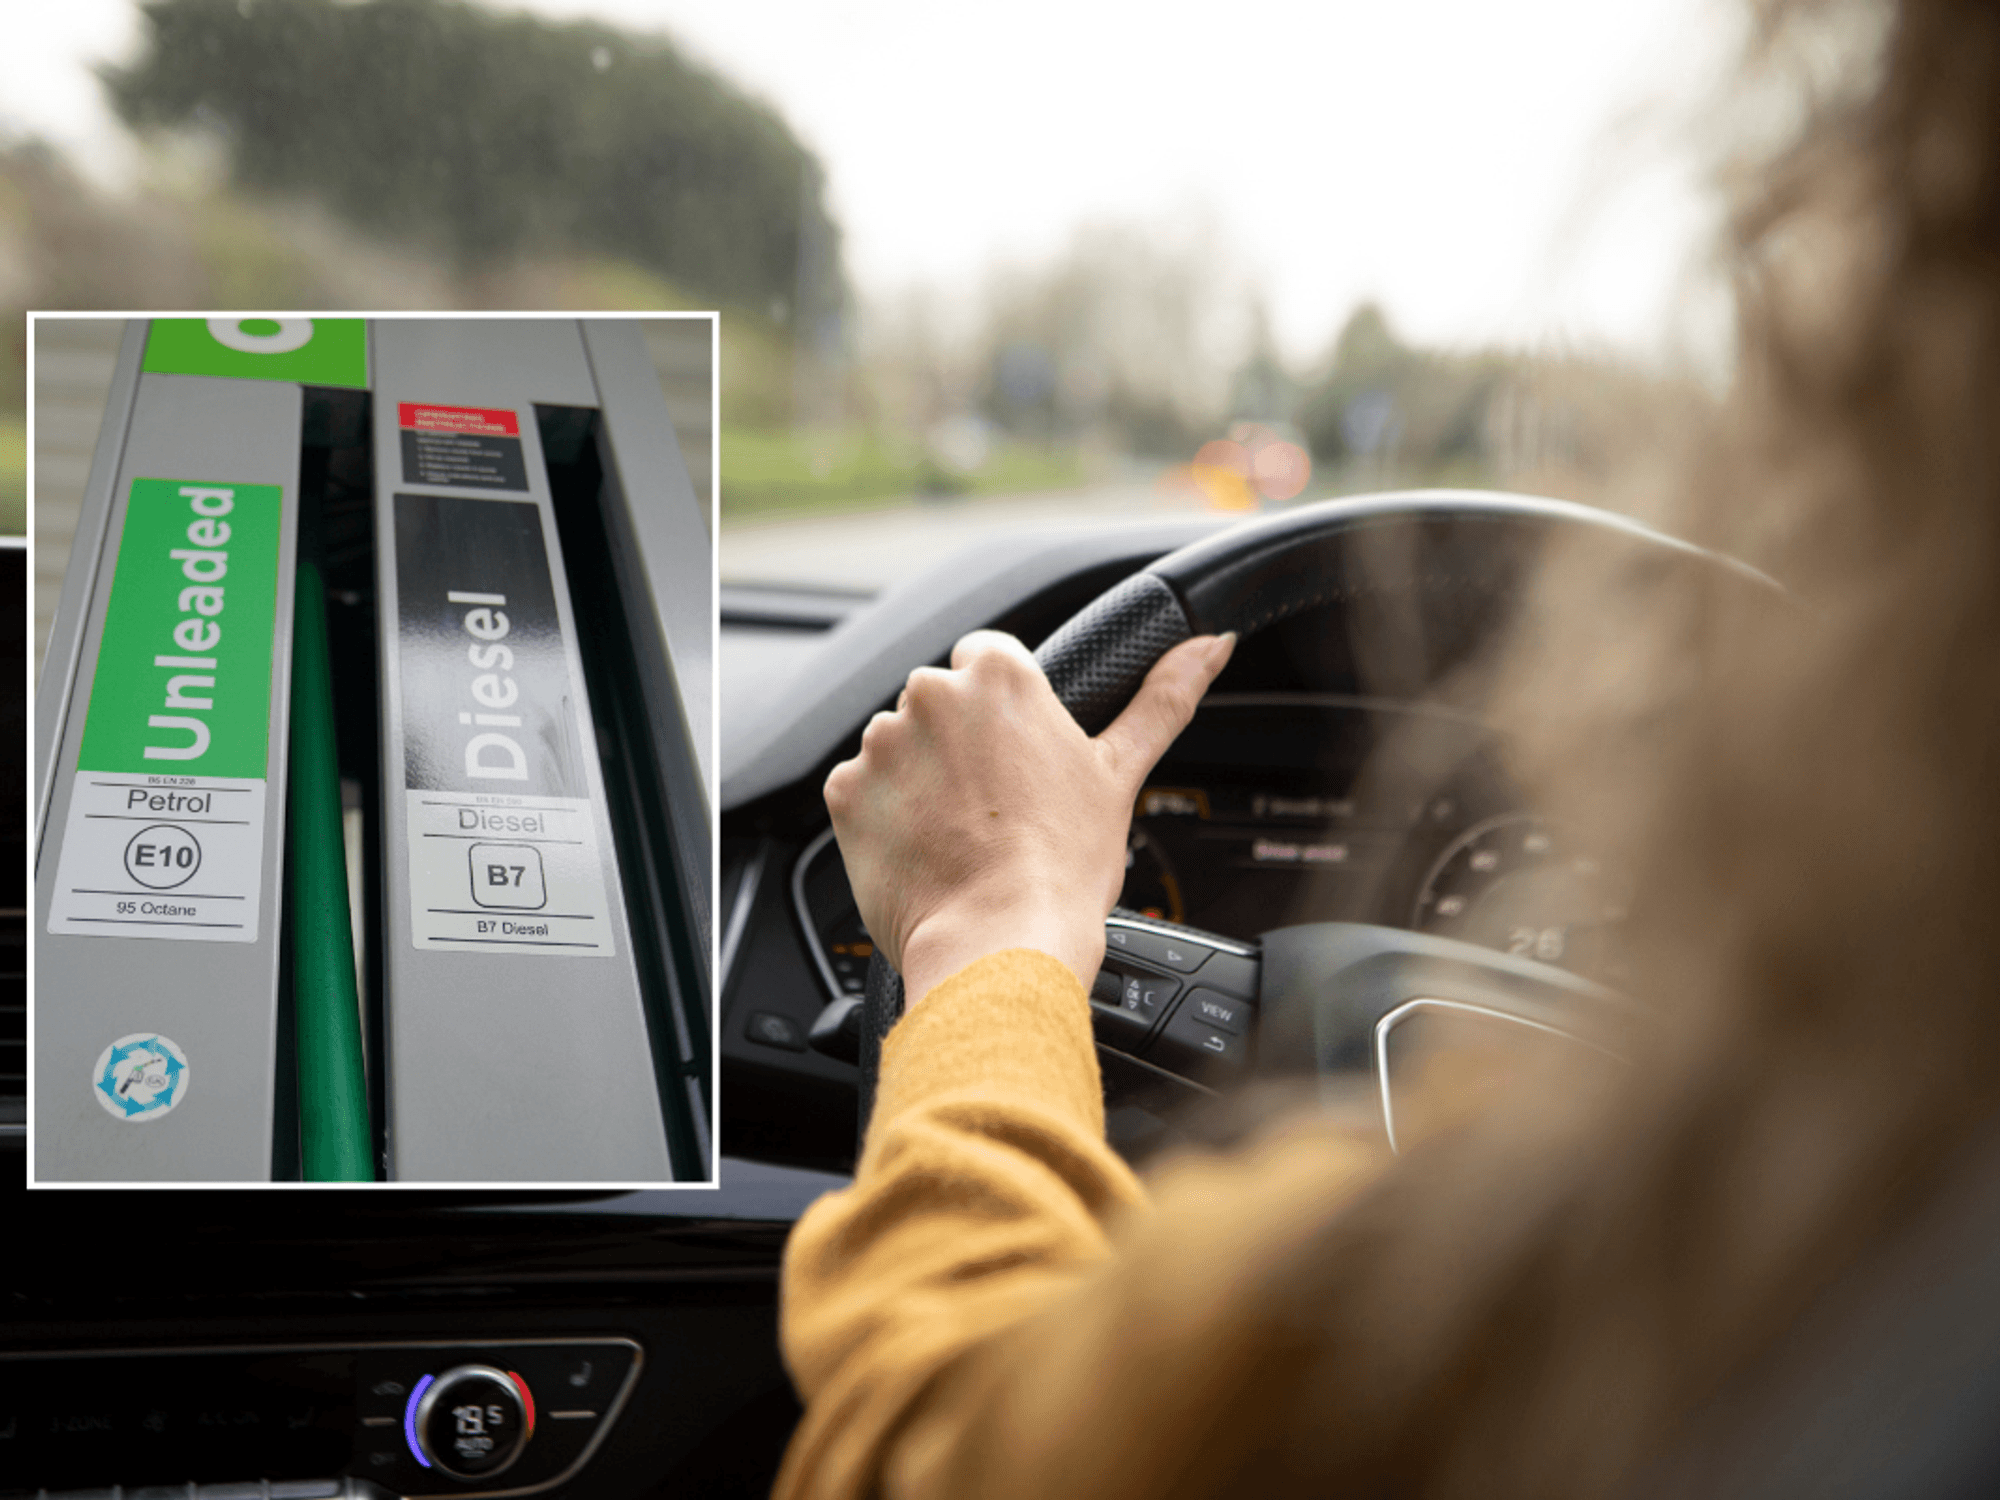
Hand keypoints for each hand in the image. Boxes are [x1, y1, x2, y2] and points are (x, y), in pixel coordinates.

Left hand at [824, 629, 1235, 1003]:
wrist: (1000, 944)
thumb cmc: (1063, 866)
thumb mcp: (1121, 773)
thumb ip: (1163, 698)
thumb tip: (1210, 645)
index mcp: (1000, 676)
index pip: (987, 658)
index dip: (1003, 712)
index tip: (1015, 757)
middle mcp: (931, 695)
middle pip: (940, 702)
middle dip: (959, 744)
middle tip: (994, 805)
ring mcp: (882, 744)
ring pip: (899, 747)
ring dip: (920, 779)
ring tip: (960, 834)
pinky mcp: (845, 792)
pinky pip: (863, 791)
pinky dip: (885, 817)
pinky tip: (926, 849)